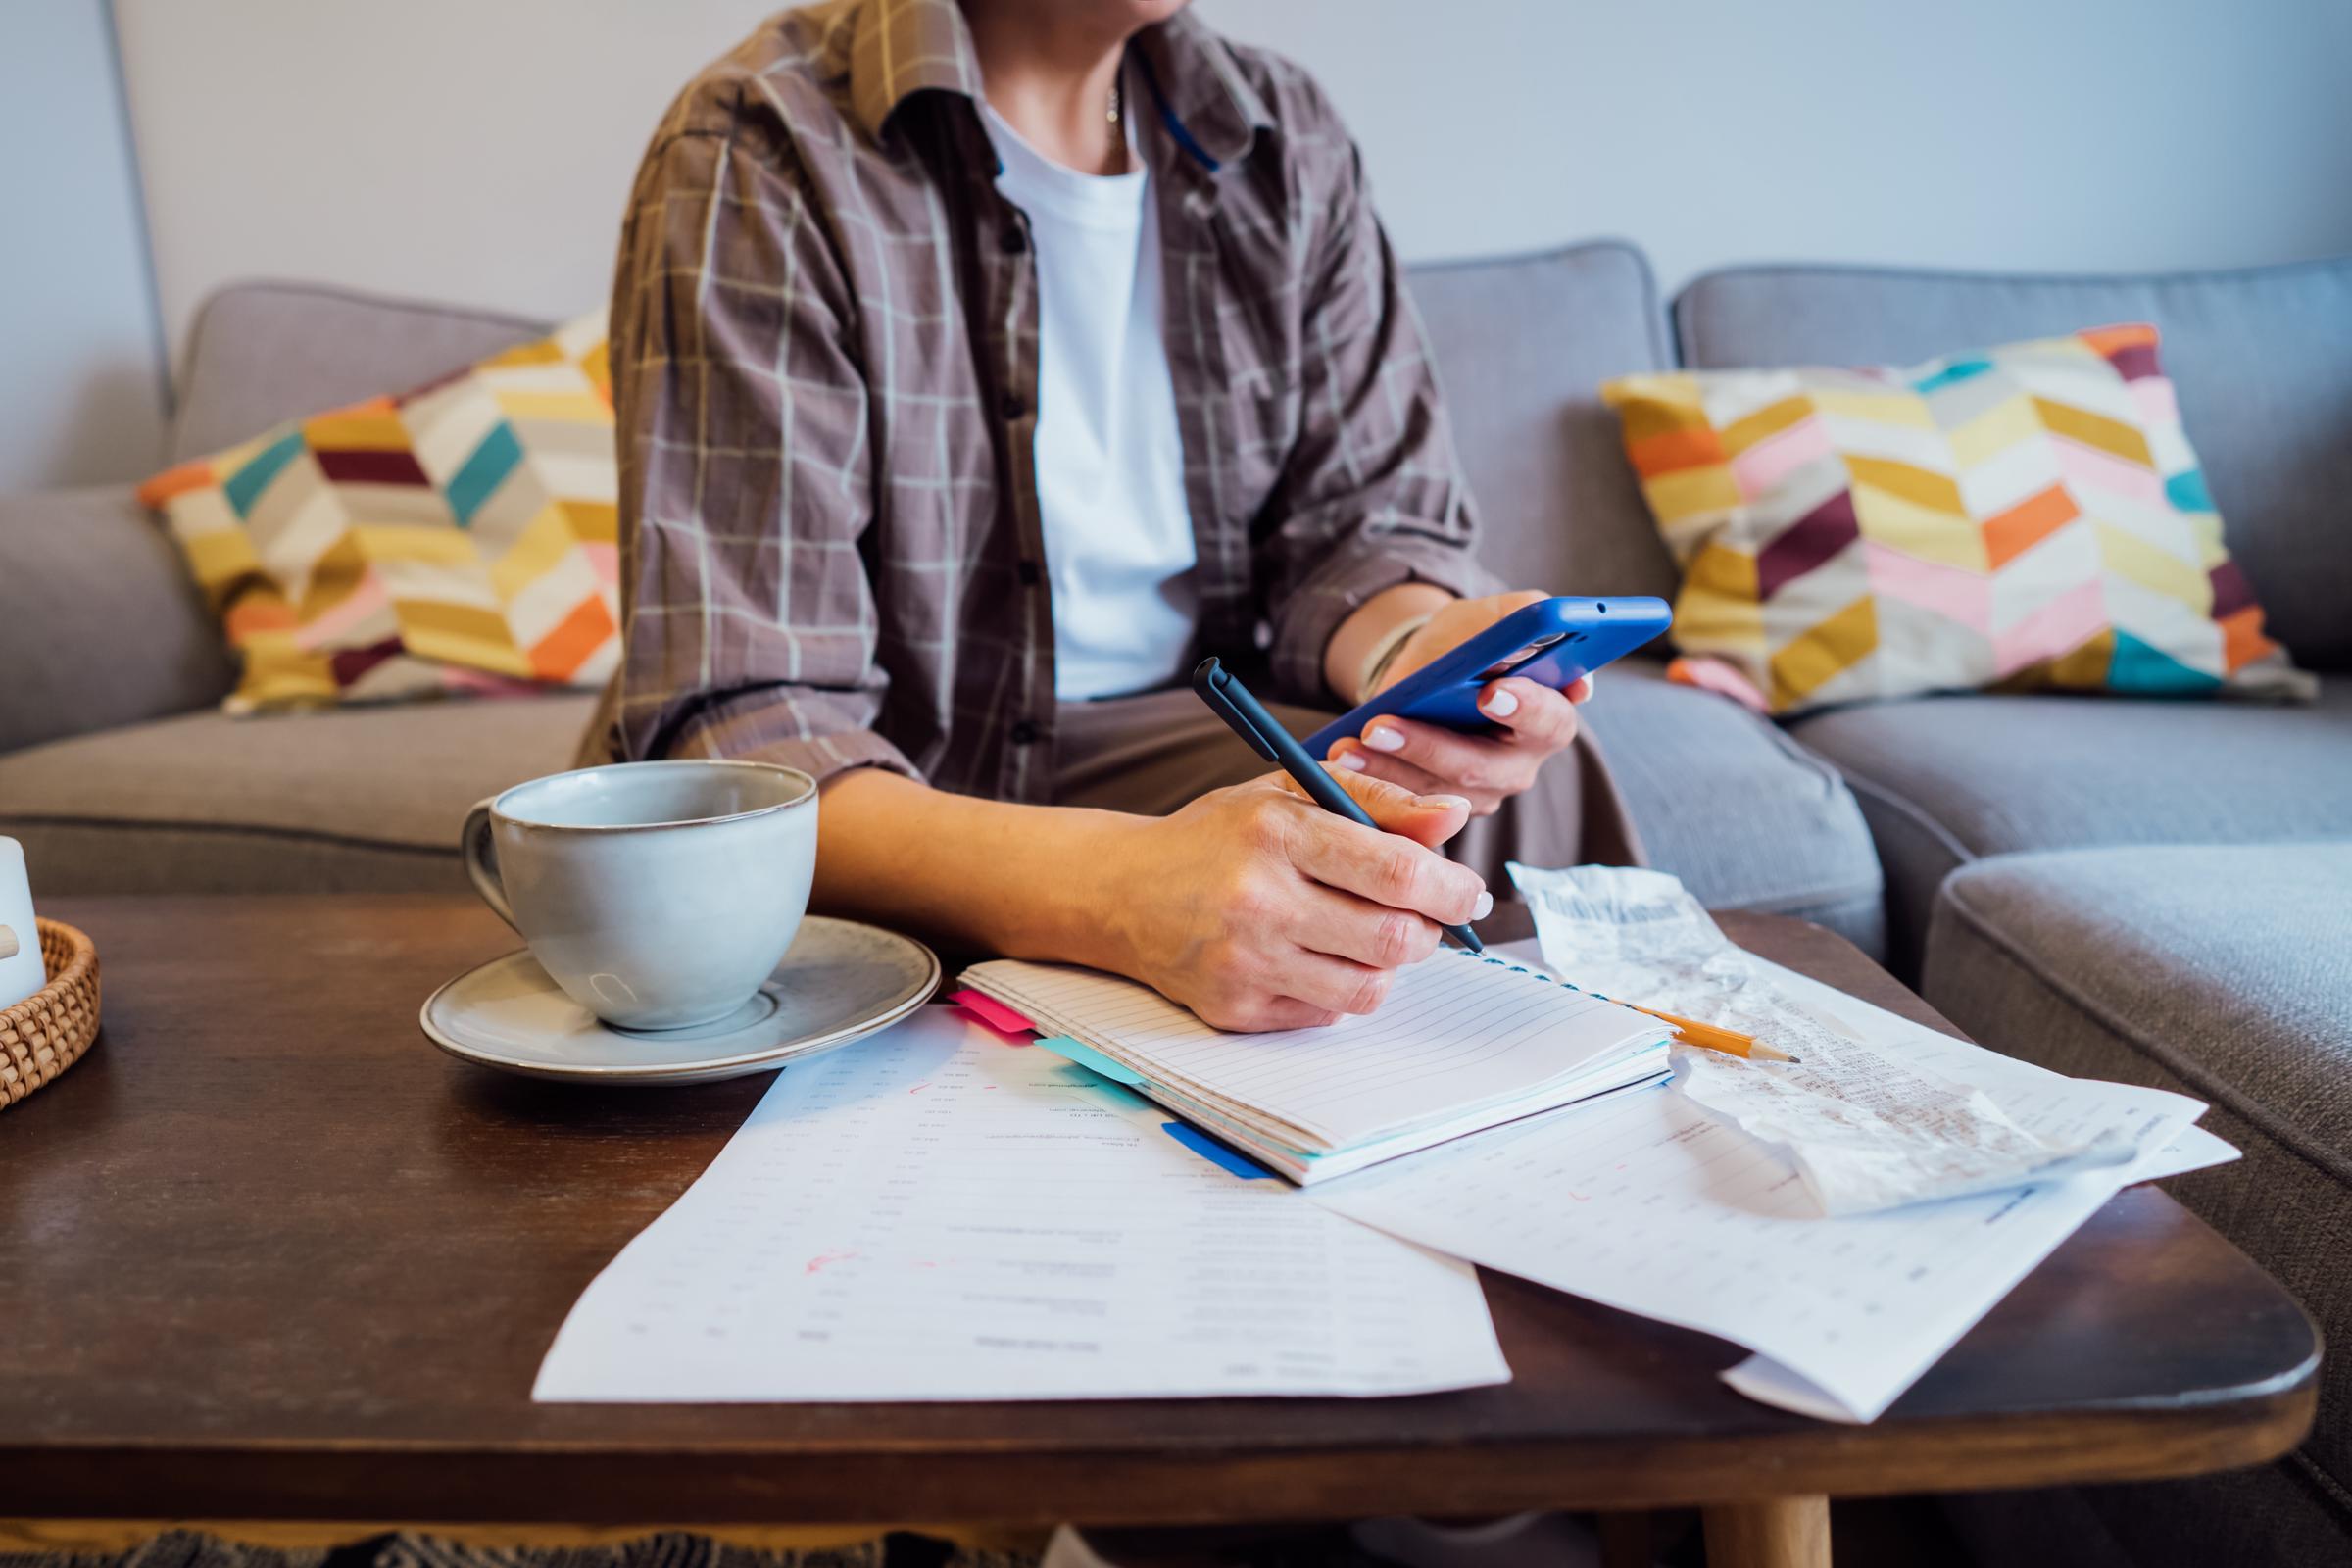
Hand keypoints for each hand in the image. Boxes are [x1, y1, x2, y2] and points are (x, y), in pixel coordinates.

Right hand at [1099, 768, 1492, 1031]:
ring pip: (1367, 988)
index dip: (1450, 887)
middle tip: (1425, 919)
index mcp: (1275, 832)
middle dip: (1428, 932)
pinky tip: (1314, 957)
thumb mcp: (1287, 795)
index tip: (1467, 893)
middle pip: (1393, 939)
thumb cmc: (1216, 838)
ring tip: (1368, 936)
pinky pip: (1326, 1014)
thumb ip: (1376, 801)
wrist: (1120, 893)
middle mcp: (1257, 900)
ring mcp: (1244, 963)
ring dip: (1386, 965)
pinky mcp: (1234, 1011)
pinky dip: (1338, 990)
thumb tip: (1452, 817)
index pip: (1395, 870)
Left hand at [1326, 589, 1597, 815]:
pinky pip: (1407, 805)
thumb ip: (1523, 615)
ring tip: (1348, 745)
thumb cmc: (1469, 641)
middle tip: (1381, 727)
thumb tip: (1544, 620)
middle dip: (1428, 747)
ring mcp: (1481, 793)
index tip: (1488, 692)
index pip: (1549, 718)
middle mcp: (1521, 763)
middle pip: (1481, 768)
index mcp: (1549, 716)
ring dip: (1387, 769)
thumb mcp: (1492, 617)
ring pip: (1436, 793)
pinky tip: (1341, 760)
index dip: (1524, 707)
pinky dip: (1372, 782)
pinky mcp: (1441, 809)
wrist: (1428, 670)